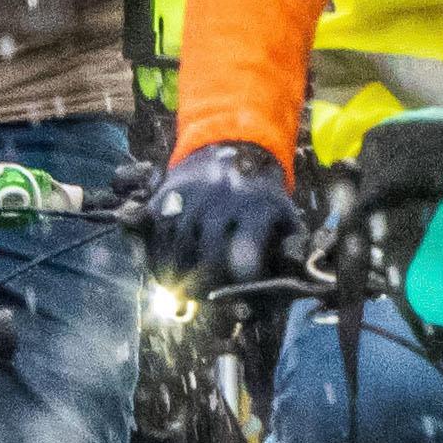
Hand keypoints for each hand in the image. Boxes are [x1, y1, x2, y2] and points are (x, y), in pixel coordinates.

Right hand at [147, 141, 296, 294]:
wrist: (232, 143)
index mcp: (255, 208)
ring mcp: (191, 196)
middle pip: (207, 257)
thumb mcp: (283, 213)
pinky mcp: (166, 193)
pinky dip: (155, 257)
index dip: (242, 284)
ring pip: (176, 248)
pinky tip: (163, 272)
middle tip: (204, 298)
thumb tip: (283, 287)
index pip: (245, 257)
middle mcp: (221, 201)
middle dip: (206, 286)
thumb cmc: (260, 194)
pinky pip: (154, 233)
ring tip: (180, 291)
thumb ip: (287, 249)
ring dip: (176, 278)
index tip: (240, 297)